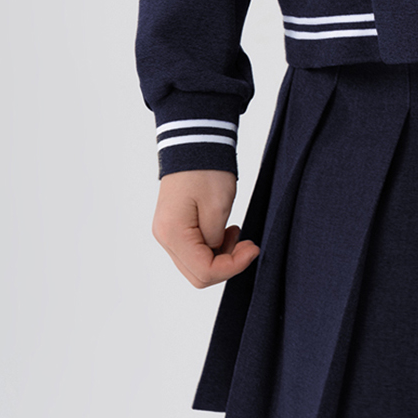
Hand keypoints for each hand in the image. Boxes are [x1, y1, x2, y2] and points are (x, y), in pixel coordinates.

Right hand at [151, 169, 260, 287]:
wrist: (194, 143)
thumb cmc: (206, 169)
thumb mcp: (218, 206)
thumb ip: (216, 239)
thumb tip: (215, 253)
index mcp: (173, 233)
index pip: (204, 271)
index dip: (233, 266)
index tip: (253, 249)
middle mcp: (164, 237)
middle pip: (197, 274)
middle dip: (227, 265)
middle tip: (248, 245)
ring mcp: (167, 233)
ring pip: (196, 265)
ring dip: (220, 257)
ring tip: (236, 232)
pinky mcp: (174, 227)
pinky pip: (193, 251)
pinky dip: (212, 248)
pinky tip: (225, 230)